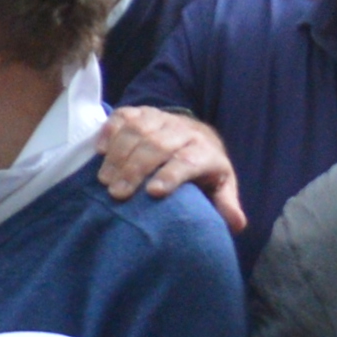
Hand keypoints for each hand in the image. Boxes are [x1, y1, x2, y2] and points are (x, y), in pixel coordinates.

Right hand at [91, 104, 244, 231]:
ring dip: (118, 154)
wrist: (196, 135)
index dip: (170, 174)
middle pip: (158, 145)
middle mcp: (184, 131)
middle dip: (135, 169)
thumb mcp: (220, 186)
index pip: (188, 160)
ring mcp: (162, 119)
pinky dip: (110, 130)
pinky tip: (100, 150)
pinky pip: (124, 116)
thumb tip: (236, 223)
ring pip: (138, 130)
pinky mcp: (143, 112)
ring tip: (105, 179)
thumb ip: (225, 204)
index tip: (152, 192)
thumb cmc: (204, 170)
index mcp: (205, 151)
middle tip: (117, 193)